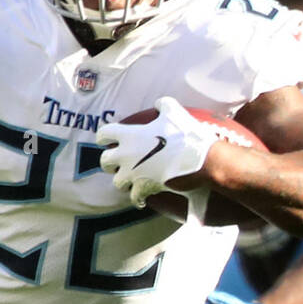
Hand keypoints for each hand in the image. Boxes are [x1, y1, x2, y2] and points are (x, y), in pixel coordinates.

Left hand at [98, 96, 220, 208]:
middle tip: (118, 162)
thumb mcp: (175, 112)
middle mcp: (126, 155)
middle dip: (110, 162)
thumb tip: (158, 104)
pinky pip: (134, 198)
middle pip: (105, 161)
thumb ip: (163, 105)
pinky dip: (137, 199)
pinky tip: (142, 199)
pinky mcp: (144, 188)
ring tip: (131, 180)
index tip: (106, 140)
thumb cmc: (186, 135)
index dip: (104, 137)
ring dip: (123, 181)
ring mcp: (133, 174)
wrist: (198, 160)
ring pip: (116, 182)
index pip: (104, 134)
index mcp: (130, 135)